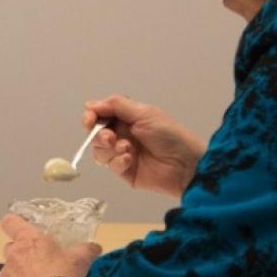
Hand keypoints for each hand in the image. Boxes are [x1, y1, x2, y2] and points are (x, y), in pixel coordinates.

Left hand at [0, 214, 98, 276]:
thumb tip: (94, 247)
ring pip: (9, 270)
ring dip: (19, 275)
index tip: (20, 229)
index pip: (11, 222)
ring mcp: (7, 276)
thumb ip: (86, 250)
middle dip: (21, 254)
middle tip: (39, 263)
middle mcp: (13, 255)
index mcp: (29, 240)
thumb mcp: (81, 259)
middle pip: (10, 248)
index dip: (14, 224)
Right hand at [86, 94, 206, 197]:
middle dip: (99, 135)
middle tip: (110, 138)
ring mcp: (123, 154)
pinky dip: (118, 161)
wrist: (186, 165)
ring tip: (126, 149)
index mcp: (127, 118)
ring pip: (100, 151)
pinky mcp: (126, 172)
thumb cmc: (169, 135)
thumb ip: (117, 106)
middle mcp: (123, 135)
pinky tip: (130, 160)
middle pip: (96, 134)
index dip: (92, 116)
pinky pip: (111, 166)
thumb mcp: (144, 113)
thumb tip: (90, 104)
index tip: (89, 120)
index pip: (101, 115)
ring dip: (109, 149)